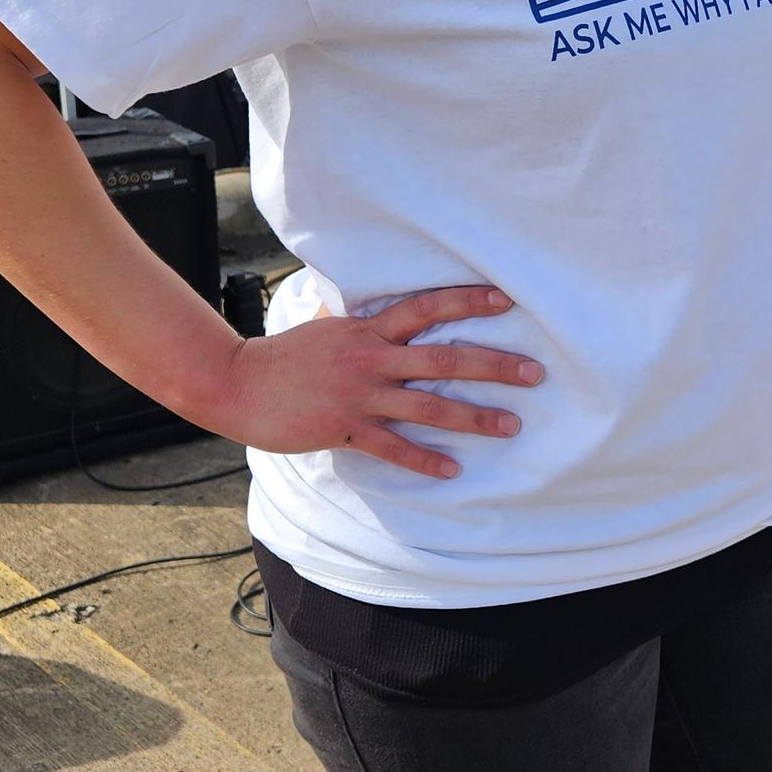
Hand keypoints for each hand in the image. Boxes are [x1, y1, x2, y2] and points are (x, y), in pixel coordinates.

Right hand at [211, 284, 543, 475]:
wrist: (238, 383)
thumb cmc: (284, 356)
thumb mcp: (325, 326)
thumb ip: (357, 321)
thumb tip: (373, 305)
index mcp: (367, 330)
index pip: (426, 307)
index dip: (467, 303)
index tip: (506, 301)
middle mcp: (370, 358)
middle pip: (442, 358)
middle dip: (492, 365)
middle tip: (534, 373)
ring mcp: (359, 395)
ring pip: (427, 405)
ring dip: (473, 417)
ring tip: (511, 425)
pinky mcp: (344, 428)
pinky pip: (393, 446)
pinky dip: (423, 458)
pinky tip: (451, 469)